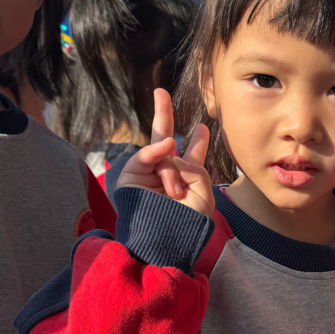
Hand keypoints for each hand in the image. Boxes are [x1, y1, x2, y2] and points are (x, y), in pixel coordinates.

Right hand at [117, 89, 214, 217]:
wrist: (166, 241)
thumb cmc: (188, 223)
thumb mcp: (202, 193)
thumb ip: (193, 167)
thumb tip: (171, 152)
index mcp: (187, 179)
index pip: (192, 156)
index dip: (197, 141)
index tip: (201, 127)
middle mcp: (166, 173)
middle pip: (165, 138)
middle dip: (163, 114)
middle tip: (161, 92)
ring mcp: (148, 173)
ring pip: (163, 155)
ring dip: (171, 173)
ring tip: (175, 193)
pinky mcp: (132, 177)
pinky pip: (145, 157)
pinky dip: (156, 152)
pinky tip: (167, 147)